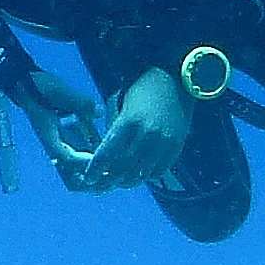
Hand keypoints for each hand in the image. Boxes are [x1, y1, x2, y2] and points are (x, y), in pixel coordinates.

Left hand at [86, 67, 194, 189]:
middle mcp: (147, 135)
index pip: (108, 153)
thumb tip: (101, 153)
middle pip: (124, 168)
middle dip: (110, 179)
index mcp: (129, 122)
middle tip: (100, 184)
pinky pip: (159, 170)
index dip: (96, 169)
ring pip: (142, 173)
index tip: (88, 178)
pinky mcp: (176, 146)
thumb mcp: (120, 103)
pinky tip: (138, 175)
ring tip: (118, 182)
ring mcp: (164, 142)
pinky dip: (146, 176)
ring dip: (128, 181)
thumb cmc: (141, 89)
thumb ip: (113, 129)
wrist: (175, 80)